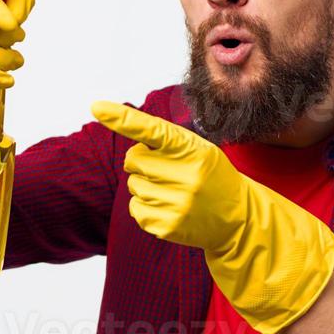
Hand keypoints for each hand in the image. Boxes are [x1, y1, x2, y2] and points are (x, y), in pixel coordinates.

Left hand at [90, 100, 333, 333]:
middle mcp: (185, 176)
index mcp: (193, 150)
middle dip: (142, 162)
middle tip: (167, 170)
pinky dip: (145, 206)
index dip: (121, 118)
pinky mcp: (166, 226)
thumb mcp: (198, 149)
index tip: (96, 107)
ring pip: (133, 184)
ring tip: (174, 191)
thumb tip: (129, 143)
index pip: (151, 130)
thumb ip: (166, 142)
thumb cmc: (210, 175)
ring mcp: (176, 203)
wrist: (237, 218)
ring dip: (145, 185)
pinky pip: (135, 208)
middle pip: (133, 159)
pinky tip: (169, 207)